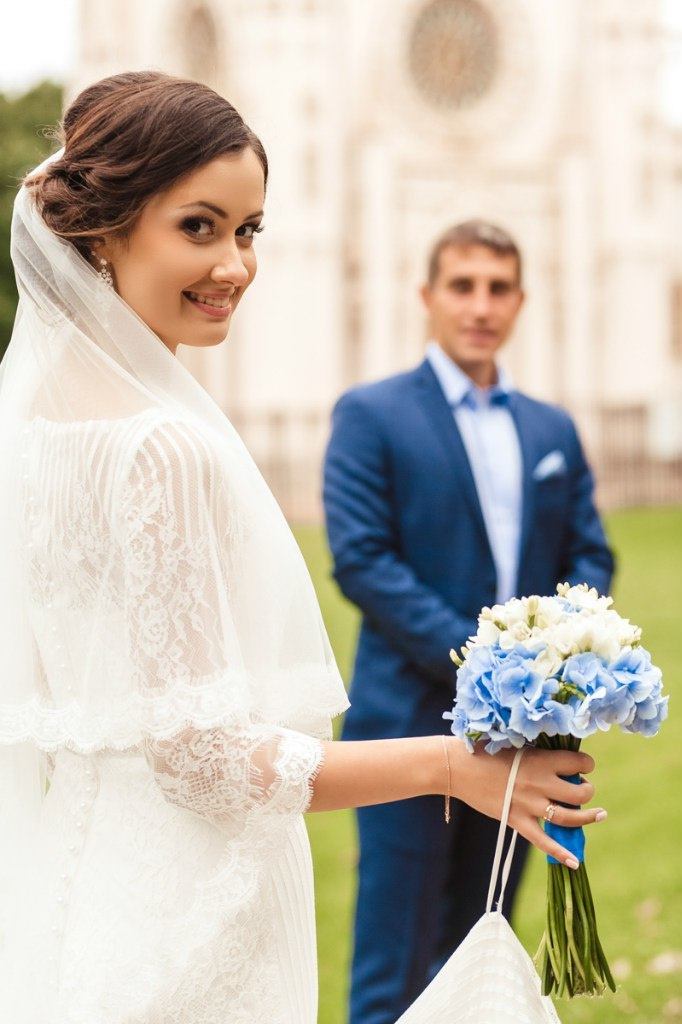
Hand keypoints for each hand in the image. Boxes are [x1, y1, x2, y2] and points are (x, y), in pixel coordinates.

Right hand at [451, 741, 604, 867]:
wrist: (458, 767)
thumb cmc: (484, 751)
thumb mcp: (516, 744)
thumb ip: (538, 754)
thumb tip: (559, 759)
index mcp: (540, 760)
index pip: (578, 763)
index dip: (586, 764)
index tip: (583, 765)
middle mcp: (539, 783)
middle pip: (579, 793)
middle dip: (588, 791)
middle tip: (583, 788)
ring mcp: (529, 805)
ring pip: (570, 817)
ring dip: (588, 817)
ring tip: (599, 814)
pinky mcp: (517, 821)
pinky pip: (544, 842)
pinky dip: (561, 853)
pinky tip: (575, 862)